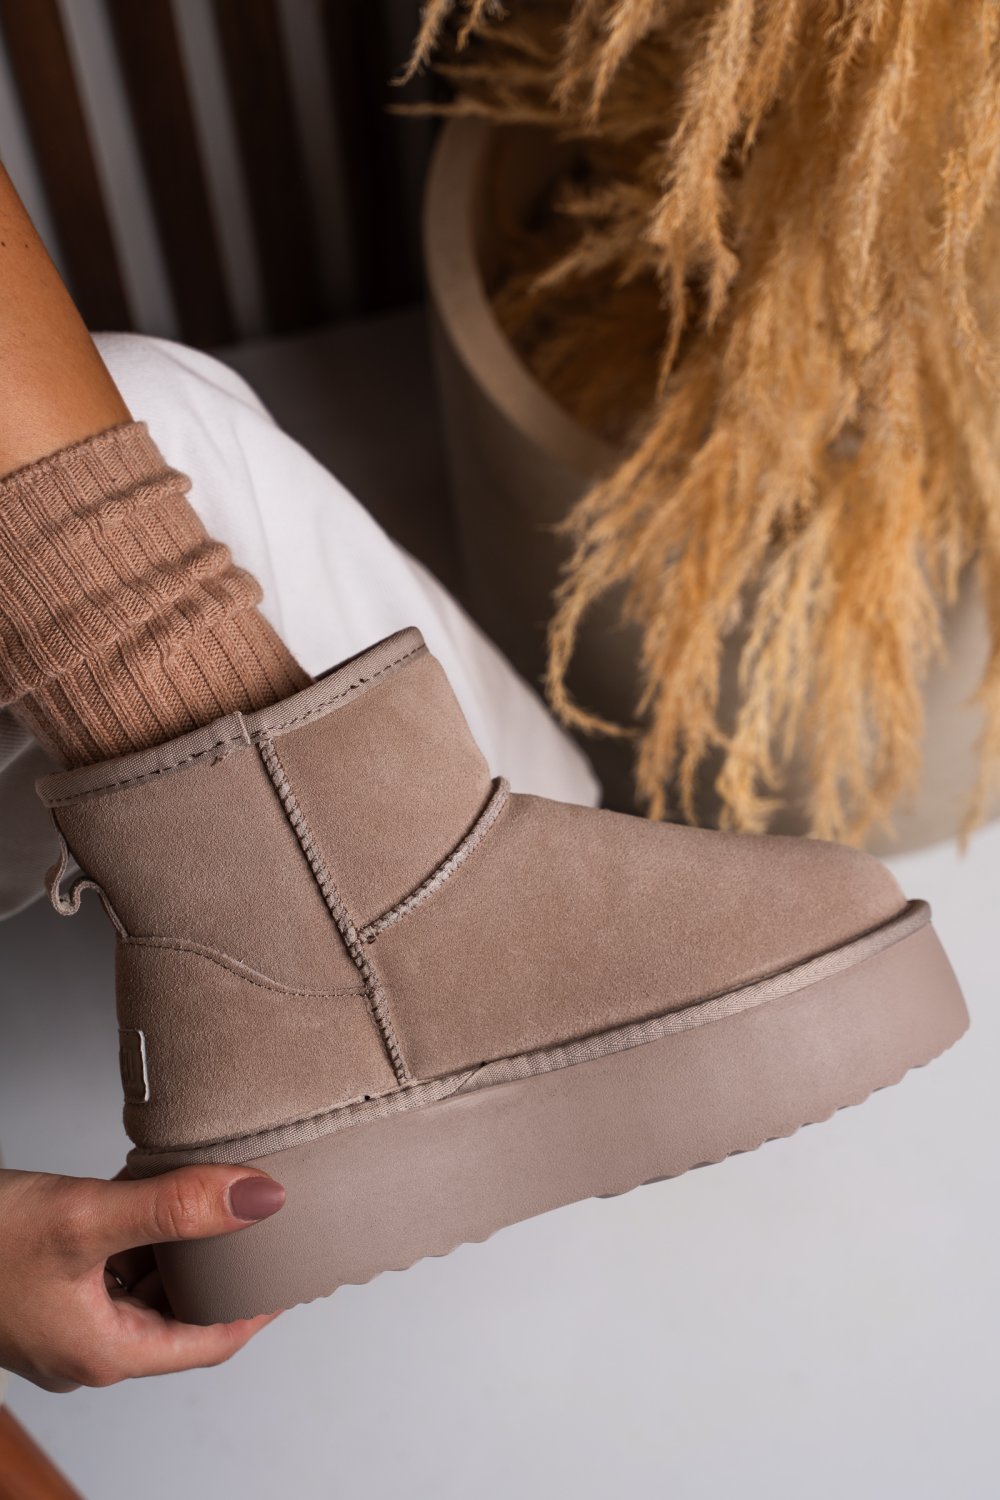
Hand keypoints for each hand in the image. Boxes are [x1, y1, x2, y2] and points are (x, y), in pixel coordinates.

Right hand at [0, 1164, 284, 1390]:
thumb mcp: (85, 1218)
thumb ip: (175, 1207)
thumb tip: (259, 1200)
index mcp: (107, 1351)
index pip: (209, 1343)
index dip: (257, 1308)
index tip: (293, 1271)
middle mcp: (87, 1347)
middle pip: (179, 1317)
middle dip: (220, 1272)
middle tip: (260, 1226)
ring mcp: (61, 1323)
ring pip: (144, 1291)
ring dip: (178, 1251)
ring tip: (213, 1203)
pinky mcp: (41, 1293)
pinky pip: (108, 1273)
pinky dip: (137, 1240)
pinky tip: (147, 1198)